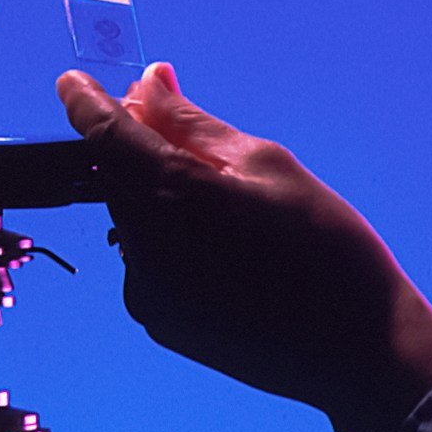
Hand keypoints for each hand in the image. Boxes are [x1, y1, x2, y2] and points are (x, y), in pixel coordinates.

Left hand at [55, 62, 431, 431]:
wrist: (357, 349)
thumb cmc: (326, 245)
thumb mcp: (265, 164)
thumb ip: (192, 124)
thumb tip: (147, 85)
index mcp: (172, 195)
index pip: (104, 134)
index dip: (85, 101)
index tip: (74, 82)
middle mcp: (144, 248)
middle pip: (117, 177)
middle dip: (139, 147)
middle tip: (186, 131)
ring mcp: (148, 293)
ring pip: (135, 220)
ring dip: (160, 198)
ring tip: (232, 207)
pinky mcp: (160, 324)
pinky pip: (150, 262)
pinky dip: (173, 241)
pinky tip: (230, 250)